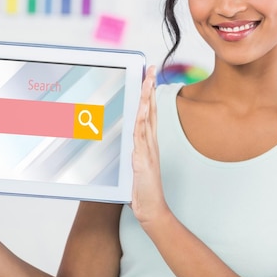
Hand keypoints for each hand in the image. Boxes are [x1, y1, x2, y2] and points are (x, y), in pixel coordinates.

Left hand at [131, 66, 169, 227]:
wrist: (151, 208)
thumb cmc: (142, 188)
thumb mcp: (136, 164)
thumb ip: (133, 150)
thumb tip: (125, 140)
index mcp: (148, 141)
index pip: (150, 112)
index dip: (150, 93)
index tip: (150, 75)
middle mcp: (150, 142)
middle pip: (151, 109)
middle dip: (151, 88)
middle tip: (152, 69)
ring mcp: (148, 149)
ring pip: (147, 118)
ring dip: (148, 98)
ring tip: (148, 81)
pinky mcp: (143, 159)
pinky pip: (141, 136)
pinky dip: (142, 120)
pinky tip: (143, 108)